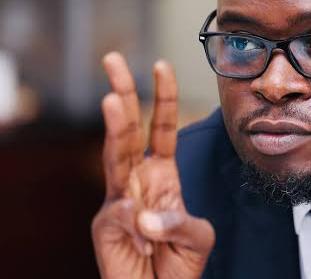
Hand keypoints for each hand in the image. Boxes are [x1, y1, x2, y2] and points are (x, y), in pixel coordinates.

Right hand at [92, 52, 214, 278]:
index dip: (162, 97)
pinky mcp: (105, 224)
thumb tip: (141, 215)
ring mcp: (118, 199)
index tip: (161, 65)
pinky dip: (138, 227)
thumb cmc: (179, 262)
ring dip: (114, 128)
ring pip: (114, 156)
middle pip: (127, 130)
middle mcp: (138, 179)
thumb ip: (179, 222)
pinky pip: (121, 213)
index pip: (159, 127)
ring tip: (111, 100)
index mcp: (162, 173)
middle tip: (113, 59)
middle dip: (121, 92)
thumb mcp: (196, 236)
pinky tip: (147, 243)